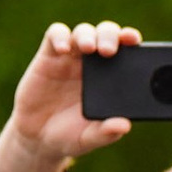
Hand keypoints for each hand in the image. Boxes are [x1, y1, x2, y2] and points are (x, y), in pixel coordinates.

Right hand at [0, 20, 139, 171]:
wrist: (38, 139)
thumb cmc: (68, 136)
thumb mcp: (88, 139)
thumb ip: (106, 133)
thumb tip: (125, 126)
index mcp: (108, 77)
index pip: (123, 50)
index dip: (129, 39)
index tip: (134, 40)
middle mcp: (91, 63)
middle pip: (104, 33)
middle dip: (109, 35)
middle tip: (108, 51)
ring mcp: (70, 57)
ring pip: (82, 31)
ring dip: (87, 35)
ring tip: (88, 48)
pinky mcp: (48, 56)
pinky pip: (55, 34)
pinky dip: (60, 36)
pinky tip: (64, 49)